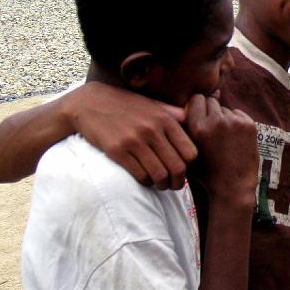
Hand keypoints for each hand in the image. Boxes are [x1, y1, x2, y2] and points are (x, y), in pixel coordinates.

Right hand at [70, 82, 197, 189]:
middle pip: (178, 167)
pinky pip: (140, 175)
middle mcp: (153, 130)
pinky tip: (145, 179)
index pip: (190, 152)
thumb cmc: (128, 105)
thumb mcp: (155, 105)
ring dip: (162, 185)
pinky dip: (146, 182)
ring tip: (160, 184)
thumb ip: (176, 115)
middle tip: (174, 185)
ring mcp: (135, 140)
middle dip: (178, 182)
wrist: (91, 103)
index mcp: (167, 119)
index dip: (190, 166)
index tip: (184, 171)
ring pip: (160, 175)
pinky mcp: (117, 150)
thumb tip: (197, 124)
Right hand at [185, 95, 258, 204]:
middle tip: (211, 127)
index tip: (198, 115)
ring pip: (225, 109)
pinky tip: (234, 139)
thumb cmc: (207, 171)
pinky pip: (238, 114)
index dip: (197, 106)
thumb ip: (188, 127)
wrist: (233, 186)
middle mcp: (216, 121)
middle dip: (209, 111)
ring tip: (223, 138)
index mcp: (197, 127)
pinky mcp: (249, 124)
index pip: (196, 99)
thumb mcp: (189, 149)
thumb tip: (194, 100)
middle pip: (211, 101)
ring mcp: (234, 122)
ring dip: (223, 118)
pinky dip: (236, 122)